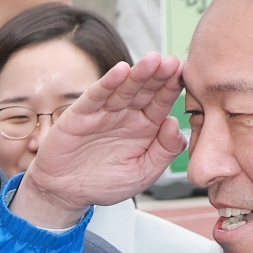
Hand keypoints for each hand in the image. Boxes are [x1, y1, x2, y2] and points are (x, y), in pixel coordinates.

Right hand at [13, 53, 185, 228]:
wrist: (67, 192)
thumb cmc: (106, 183)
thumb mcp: (143, 173)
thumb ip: (164, 151)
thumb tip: (175, 123)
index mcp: (146, 126)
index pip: (162, 102)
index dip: (173, 87)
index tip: (186, 75)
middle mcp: (127, 114)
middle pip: (145, 90)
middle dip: (159, 75)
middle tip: (172, 62)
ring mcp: (104, 112)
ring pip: (124, 88)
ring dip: (138, 73)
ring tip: (152, 60)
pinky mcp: (81, 114)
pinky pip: (96, 96)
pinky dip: (108, 83)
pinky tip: (120, 71)